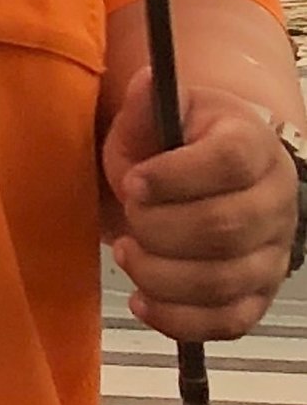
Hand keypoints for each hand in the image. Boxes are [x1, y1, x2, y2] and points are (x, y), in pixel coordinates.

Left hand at [102, 82, 296, 341]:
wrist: (206, 177)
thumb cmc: (174, 145)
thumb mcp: (154, 117)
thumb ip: (147, 105)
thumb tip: (146, 81)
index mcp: (254, 145)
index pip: (230, 162)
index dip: (176, 177)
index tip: (133, 183)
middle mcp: (276, 201)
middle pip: (224, 228)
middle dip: (159, 229)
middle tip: (128, 217)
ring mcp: (274, 253)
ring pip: (223, 282)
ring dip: (160, 275)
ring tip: (127, 253)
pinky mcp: (259, 295)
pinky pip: (228, 323)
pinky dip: (178, 319)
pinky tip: (142, 300)